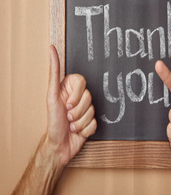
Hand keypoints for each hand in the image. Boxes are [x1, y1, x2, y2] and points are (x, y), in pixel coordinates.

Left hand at [45, 45, 96, 166]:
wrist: (59, 145)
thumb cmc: (53, 122)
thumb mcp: (52, 95)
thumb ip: (54, 72)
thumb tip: (51, 49)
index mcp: (69, 89)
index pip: (81, 81)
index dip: (77, 94)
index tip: (68, 103)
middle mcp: (78, 98)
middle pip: (89, 97)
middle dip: (77, 111)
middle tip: (68, 116)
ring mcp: (85, 110)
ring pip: (93, 111)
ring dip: (80, 122)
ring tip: (71, 125)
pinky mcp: (91, 122)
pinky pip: (96, 123)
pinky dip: (86, 129)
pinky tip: (78, 131)